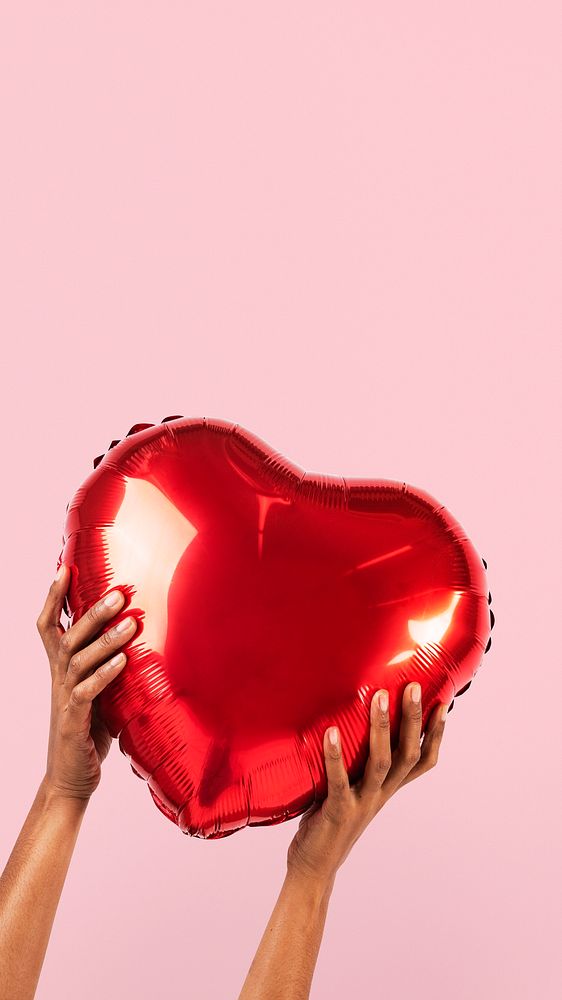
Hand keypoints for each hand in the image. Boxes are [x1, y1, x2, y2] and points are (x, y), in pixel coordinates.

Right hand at [36, 564, 136, 801]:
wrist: (71, 778)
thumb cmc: (91, 732)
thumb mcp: (104, 693)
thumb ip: (117, 669)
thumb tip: (152, 645)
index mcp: (62, 668)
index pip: (49, 625)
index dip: (54, 597)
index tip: (65, 567)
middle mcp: (59, 678)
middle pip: (68, 636)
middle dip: (92, 612)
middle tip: (119, 592)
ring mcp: (64, 699)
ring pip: (78, 660)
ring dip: (105, 640)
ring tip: (131, 623)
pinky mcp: (73, 721)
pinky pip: (85, 692)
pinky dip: (104, 675)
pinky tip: (122, 662)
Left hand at [286, 683, 448, 885]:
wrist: (316, 867)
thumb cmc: (331, 820)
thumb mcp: (353, 788)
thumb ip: (357, 762)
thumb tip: (349, 719)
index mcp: (388, 788)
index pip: (422, 760)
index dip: (435, 734)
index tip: (443, 703)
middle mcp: (381, 794)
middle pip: (407, 755)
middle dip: (413, 720)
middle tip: (414, 687)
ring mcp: (362, 803)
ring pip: (381, 763)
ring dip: (381, 729)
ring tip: (379, 697)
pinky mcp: (338, 811)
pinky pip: (340, 781)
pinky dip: (335, 756)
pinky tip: (331, 732)